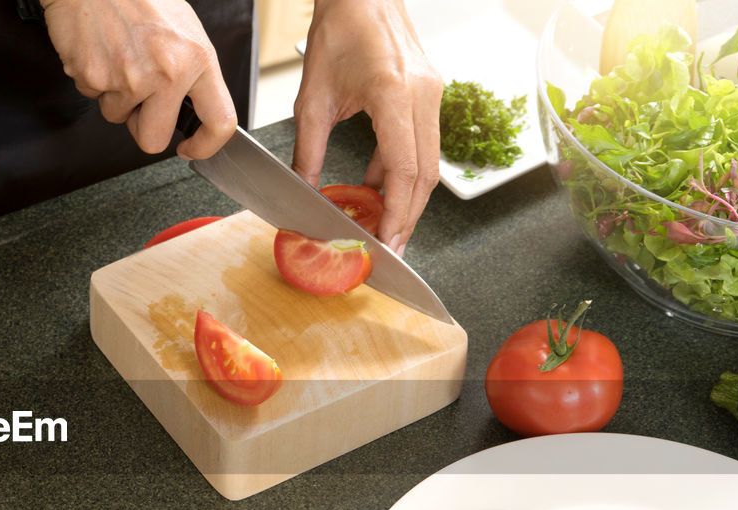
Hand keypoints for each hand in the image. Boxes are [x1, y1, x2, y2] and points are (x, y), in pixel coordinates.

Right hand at [41, 0, 235, 159]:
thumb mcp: (184, 30)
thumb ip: (192, 72)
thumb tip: (191, 109)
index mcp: (197, 58)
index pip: (219, 120)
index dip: (206, 146)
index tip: (191, 149)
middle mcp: (167, 71)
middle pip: (153, 139)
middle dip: (141, 125)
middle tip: (137, 98)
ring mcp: (130, 77)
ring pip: (118, 118)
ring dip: (115, 96)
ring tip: (117, 58)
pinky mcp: (95, 77)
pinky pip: (94, 97)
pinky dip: (94, 80)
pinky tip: (100, 52)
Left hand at [293, 0, 441, 253]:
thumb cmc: (339, 32)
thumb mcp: (312, 99)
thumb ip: (308, 151)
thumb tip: (305, 192)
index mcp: (395, 94)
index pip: (406, 169)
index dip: (398, 213)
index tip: (388, 243)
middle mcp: (423, 94)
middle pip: (426, 174)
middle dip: (408, 217)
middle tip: (390, 249)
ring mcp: (432, 93)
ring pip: (429, 162)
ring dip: (408, 198)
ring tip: (385, 227)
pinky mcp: (429, 93)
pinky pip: (422, 143)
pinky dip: (403, 171)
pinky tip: (379, 189)